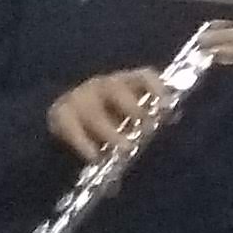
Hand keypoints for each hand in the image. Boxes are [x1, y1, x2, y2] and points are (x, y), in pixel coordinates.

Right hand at [46, 67, 166, 161]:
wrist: (66, 125)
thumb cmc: (110, 120)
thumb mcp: (130, 117)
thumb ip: (149, 118)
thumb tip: (173, 120)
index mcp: (124, 82)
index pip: (142, 75)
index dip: (155, 87)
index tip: (166, 106)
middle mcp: (101, 85)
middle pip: (115, 88)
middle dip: (133, 107)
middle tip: (146, 127)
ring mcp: (78, 97)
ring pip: (93, 112)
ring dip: (110, 131)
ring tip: (126, 148)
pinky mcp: (60, 114)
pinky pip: (71, 128)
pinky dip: (83, 143)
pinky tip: (94, 157)